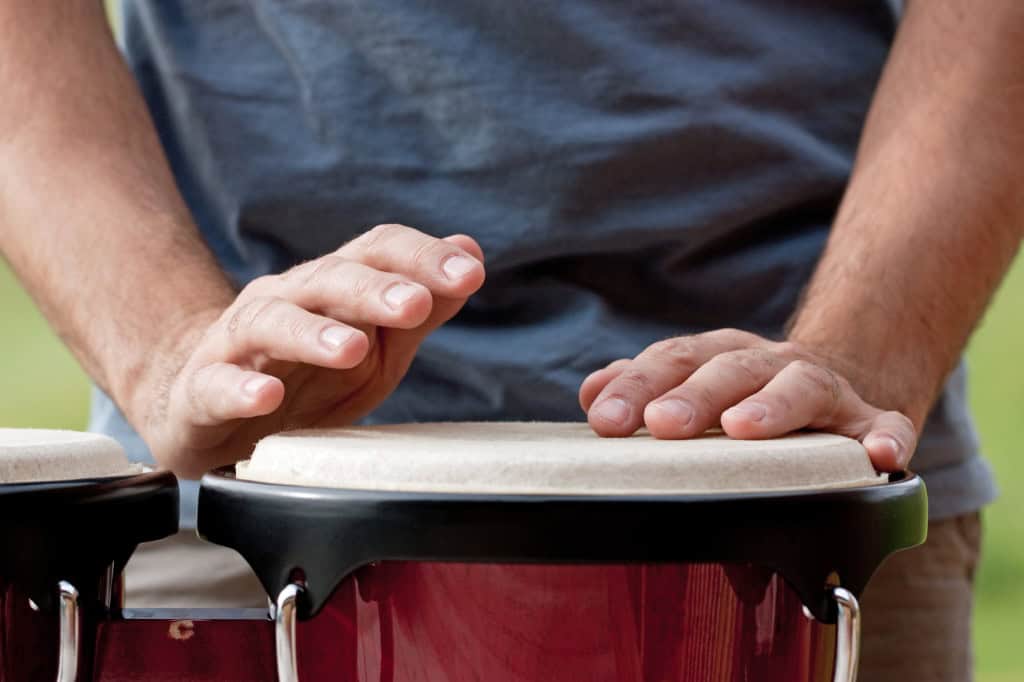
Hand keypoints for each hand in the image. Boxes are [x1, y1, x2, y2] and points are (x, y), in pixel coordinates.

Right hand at [135, 224, 485, 477]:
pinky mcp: (201, 391)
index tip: (470, 272)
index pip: (376, 252)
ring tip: (352, 349)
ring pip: (271, 323)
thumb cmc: (306, 376)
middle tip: (416, 304)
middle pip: (328, 279)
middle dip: (375, 290)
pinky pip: (217, 385)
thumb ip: (418, 309)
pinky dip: (240, 389)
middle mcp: (284, 301)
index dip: (421, 257)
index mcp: (330, 288)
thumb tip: (470, 253)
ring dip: (313, 334)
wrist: (207, 407)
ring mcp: (238, 344)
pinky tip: (266, 397)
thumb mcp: (375, 350)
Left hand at [578, 329, 916, 470]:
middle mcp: (768, 363)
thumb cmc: (745, 394)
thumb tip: (592, 392)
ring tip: (744, 429)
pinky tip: (881, 456)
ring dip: (772, 407)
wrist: (829, 385)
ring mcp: (824, 388)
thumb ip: (645, 385)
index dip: (637, 387)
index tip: (604, 419)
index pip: (672, 360)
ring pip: (800, 386)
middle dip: (693, 396)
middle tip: (662, 424)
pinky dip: (885, 437)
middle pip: (728, 369)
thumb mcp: (694, 381)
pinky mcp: (871, 419)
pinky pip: (884, 424)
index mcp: (719, 355)